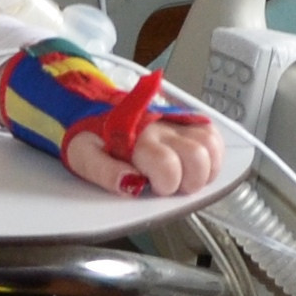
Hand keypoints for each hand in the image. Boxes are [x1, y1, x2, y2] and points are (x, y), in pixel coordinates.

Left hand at [65, 109, 224, 200]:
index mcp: (136, 137)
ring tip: (185, 176)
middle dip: (189, 181)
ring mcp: (177, 121)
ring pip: (211, 144)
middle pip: (197, 156)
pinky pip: (213, 135)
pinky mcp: (187, 119)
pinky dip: (212, 155)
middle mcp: (162, 127)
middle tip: (171, 185)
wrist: (91, 109)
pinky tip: (194, 166)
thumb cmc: (91, 138)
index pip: (168, 164)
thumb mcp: (83, 156)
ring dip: (204, 169)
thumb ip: (104, 172)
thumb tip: (130, 184)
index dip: (166, 184)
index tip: (153, 187)